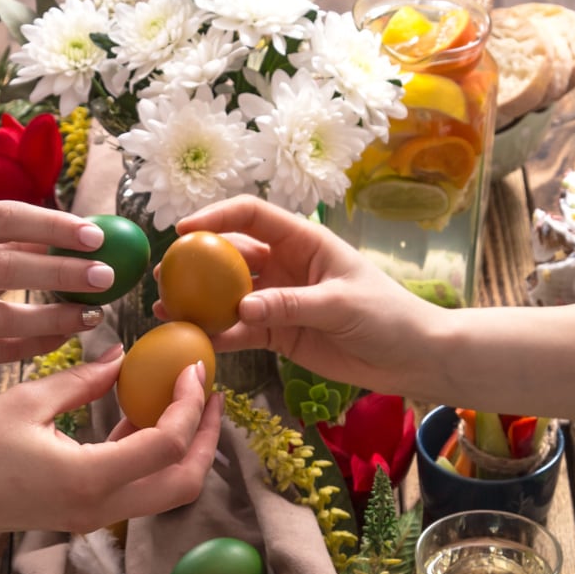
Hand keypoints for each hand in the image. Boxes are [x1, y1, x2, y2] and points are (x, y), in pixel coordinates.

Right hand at [0, 202, 123, 375]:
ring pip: (4, 317)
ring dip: (55, 318)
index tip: (95, 235)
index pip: (3, 216)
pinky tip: (63, 338)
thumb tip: (69, 235)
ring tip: (91, 314)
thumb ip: (2, 240)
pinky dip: (35, 345)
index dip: (53, 226)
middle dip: (63, 273)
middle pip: (6, 266)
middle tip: (106, 276)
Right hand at [0, 352, 221, 536]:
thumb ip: (84, 379)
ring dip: (183, 448)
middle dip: (205, 438)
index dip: (188, 403)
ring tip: (184, 399)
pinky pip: (136, 489)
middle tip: (209, 393)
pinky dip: (151, 455)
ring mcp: (92, 517)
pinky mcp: (83, 514)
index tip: (191, 366)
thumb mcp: (27, 401)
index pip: (166, 444)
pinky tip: (142, 413)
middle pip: (183, 484)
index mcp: (89, 479)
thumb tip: (124, 355)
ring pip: (165, 491)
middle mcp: (100, 508)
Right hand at [163, 195, 446, 397]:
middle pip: (232, 256)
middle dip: (196, 263)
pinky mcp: (279, 334)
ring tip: (166, 310)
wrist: (410, 356)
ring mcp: (280, 300)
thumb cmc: (387, 315)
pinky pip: (241, 331)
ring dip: (199, 302)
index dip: (217, 217)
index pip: (253, 217)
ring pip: (230, 296)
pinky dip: (218, 335)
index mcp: (304, 241)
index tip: (184, 229)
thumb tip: (242, 308)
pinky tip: (194, 338)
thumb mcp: (341, 304)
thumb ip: (291, 305)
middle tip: (164, 275)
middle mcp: (287, 265)